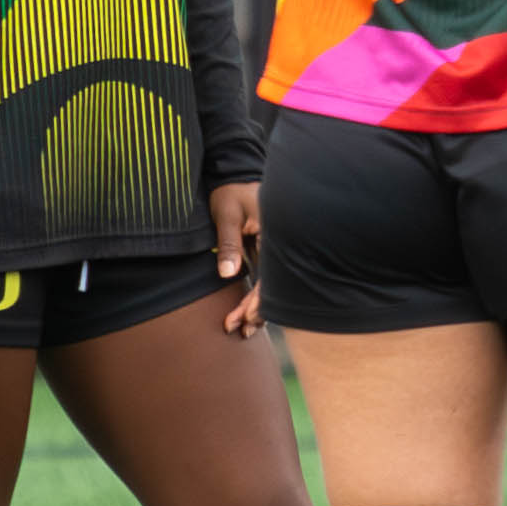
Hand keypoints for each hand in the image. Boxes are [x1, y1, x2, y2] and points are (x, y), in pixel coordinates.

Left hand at [210, 182, 265, 339]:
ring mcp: (274, 249)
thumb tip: (227, 274)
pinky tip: (245, 312)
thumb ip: (228, 244)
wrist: (233, 175)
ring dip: (256, 307)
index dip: (260, 299)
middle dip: (256, 310)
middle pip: (274, 285)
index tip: (245, 318)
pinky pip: (265, 277)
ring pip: (270, 285)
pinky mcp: (266, 251)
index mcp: (276, 233)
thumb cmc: (230, 191)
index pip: (273, 274)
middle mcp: (279, 244)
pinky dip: (255, 295)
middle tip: (238, 329)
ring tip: (240, 329)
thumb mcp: (227, 214)